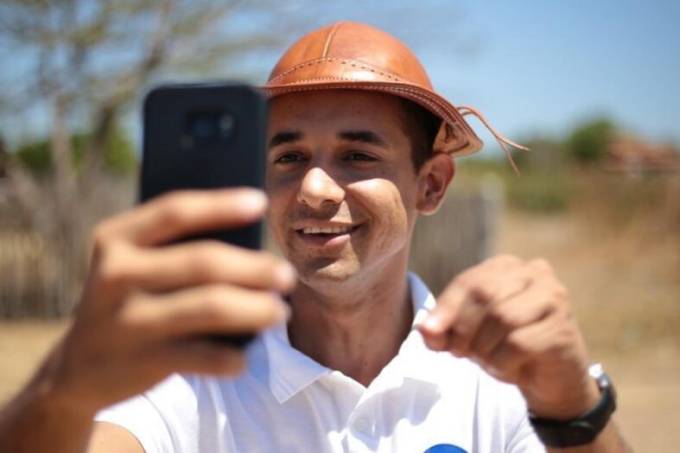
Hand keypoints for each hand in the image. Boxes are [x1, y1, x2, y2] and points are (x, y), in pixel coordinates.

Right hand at [35, 188, 294, 415]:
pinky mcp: (141, 360)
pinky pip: (204, 356)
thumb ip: (177, 245)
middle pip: (204, 262)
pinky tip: (245, 356)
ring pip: (210, 308)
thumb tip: (251, 235)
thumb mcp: (135, 263)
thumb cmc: (130, 297)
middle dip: (255, 268)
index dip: (222, 205)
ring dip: (256, 310)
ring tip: (280, 312)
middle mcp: (116, 275)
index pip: (176, 211)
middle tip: (287, 276)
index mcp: (116, 238)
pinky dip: (233, 357)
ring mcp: (127, 320)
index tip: (261, 203)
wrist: (78, 365)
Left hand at [418, 255, 599, 418]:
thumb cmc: (506, 348)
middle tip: (459, 352)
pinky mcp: (561, 328)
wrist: (552, 379)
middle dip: (463, 328)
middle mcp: (535, 273)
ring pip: (502, 317)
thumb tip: (425, 330)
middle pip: (484, 294)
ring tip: (486, 360)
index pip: (468, 281)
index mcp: (507, 266)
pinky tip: (508, 368)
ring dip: (484, 347)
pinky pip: (518, 344)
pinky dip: (502, 362)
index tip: (432, 335)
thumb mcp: (466, 336)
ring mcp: (553, 298)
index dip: (446, 309)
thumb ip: (442, 329)